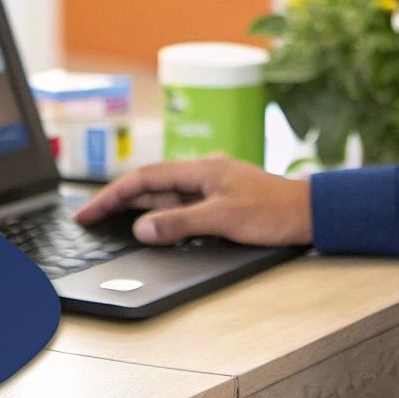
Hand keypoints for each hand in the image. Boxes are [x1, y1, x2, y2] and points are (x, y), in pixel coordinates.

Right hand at [72, 155, 312, 246]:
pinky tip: (148, 226)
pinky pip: (178, 206)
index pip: (143, 178)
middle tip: (86, 218)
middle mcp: (201, 174)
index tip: (87, 211)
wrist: (312, 213)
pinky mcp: (218, 201)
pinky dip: (157, 214)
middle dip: (114, 200)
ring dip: (133, 207)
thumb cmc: (275, 212)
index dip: (111, 195)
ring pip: (162, 195)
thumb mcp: (223, 219)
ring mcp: (209, 187)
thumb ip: (180, 223)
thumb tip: (141, 228)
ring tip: (104, 221)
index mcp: (199, 169)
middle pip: (148, 185)